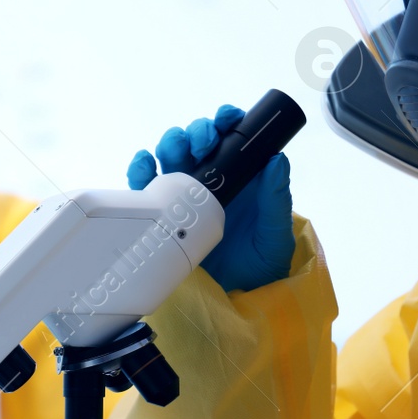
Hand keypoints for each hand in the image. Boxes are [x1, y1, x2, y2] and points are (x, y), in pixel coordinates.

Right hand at [128, 105, 293, 292]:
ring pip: (169, 156)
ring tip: (176, 152)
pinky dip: (140, 169)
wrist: (235, 298)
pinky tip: (145, 166)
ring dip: (170, 144)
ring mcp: (183, 196)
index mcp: (240, 177)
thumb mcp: (275, 232)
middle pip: (195, 141)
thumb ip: (276, 198)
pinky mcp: (162, 214)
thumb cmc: (261, 264)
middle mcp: (210, 181)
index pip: (230, 137)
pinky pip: (145, 186)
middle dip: (196, 132)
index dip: (225, 120)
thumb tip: (277, 161)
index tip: (225, 120)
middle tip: (203, 143)